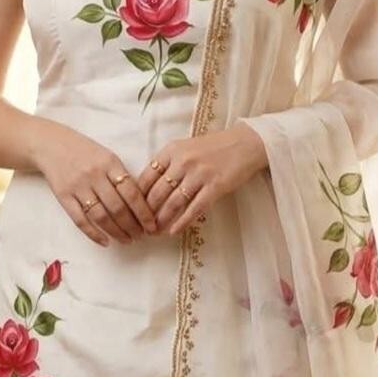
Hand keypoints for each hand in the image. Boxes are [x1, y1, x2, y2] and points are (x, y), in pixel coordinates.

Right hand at [34, 118, 158, 246]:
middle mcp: (94, 175)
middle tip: (141, 236)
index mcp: (110, 163)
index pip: (132, 192)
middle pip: (118, 208)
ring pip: (101, 216)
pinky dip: (94, 234)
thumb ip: (121, 176)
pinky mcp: (63, 196)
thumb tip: (141, 204)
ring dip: (116, 232)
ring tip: (127, 240)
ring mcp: (78, 186)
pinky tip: (105, 241)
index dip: (144, 213)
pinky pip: (80, 220)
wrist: (50, 145)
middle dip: (133, 226)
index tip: (152, 225)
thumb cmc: (84, 151)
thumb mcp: (107, 156)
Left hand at [135, 123, 267, 236]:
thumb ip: (167, 163)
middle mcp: (183, 161)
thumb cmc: (213, 147)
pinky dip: (182, 222)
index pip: (146, 176)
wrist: (245, 144)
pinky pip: (194, 208)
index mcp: (171, 150)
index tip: (132, 210)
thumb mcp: (185, 148)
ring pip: (173, 203)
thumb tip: (148, 188)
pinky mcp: (215, 186)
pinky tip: (174, 231)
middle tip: (141, 227)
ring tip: (154, 232)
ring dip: (161, 220)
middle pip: (157, 193)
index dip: (136, 196)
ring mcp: (199, 174)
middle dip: (146, 213)